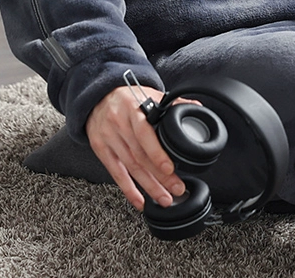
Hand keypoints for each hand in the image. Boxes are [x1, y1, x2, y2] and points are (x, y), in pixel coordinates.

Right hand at [86, 85, 185, 211]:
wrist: (98, 97)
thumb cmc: (127, 97)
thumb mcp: (148, 93)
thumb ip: (171, 102)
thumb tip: (196, 106)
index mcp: (132, 109)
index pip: (144, 134)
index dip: (157, 153)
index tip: (170, 169)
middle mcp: (118, 125)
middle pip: (140, 156)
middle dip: (159, 177)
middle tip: (176, 189)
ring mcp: (108, 139)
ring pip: (130, 168)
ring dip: (148, 186)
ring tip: (164, 198)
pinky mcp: (101, 150)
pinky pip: (116, 173)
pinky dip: (129, 190)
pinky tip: (140, 201)